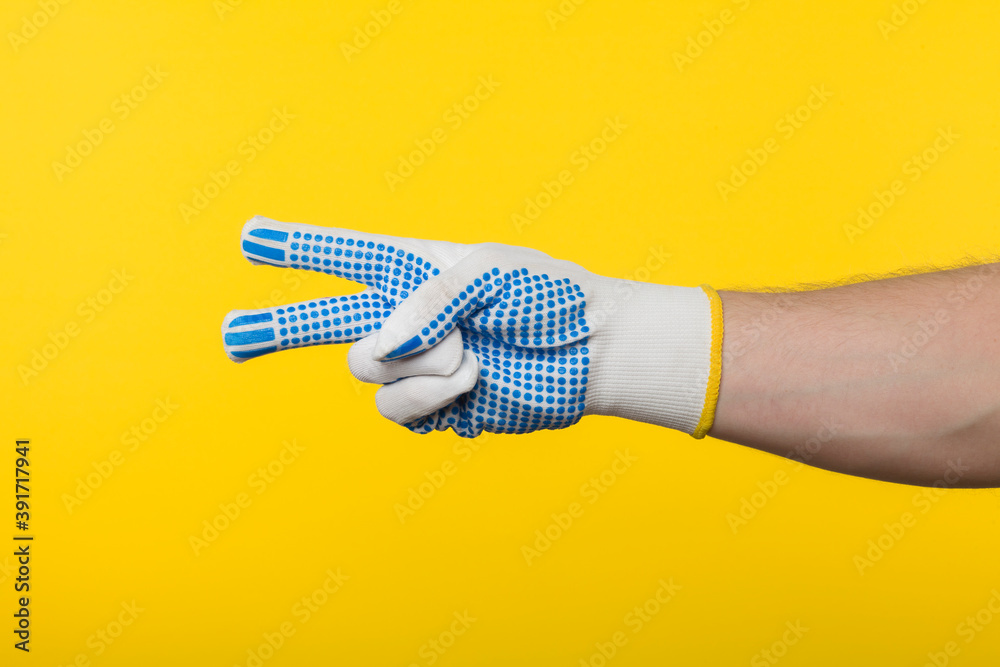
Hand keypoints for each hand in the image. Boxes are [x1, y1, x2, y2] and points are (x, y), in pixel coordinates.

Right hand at [222, 216, 722, 437]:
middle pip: (323, 323)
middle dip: (274, 328)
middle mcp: (405, 318)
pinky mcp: (434, 409)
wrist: (589, 353)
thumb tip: (379, 349)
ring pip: (368, 376)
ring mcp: (416, 366)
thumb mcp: (488, 274)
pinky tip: (473, 386)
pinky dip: (435, 401)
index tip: (248, 239)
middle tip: (227, 337)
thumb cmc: (545, 296)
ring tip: (472, 359)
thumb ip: (426, 302)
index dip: (296, 247)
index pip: (344, 254)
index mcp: (413, 269)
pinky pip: (399, 413)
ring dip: (420, 370)